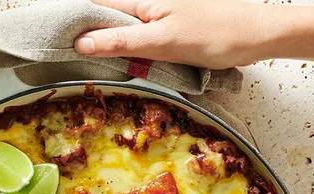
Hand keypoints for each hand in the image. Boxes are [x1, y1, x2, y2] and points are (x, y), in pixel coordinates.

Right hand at [74, 0, 274, 68]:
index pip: (96, 8)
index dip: (74, 25)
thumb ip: (121, 42)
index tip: (55, 45)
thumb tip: (80, 43)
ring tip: (94, 67)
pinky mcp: (172, 30)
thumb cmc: (214, 35)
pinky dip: (132, 53)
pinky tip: (128, 66)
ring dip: (111, 50)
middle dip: (90, 40)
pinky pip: (141, 40)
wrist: (258, 36)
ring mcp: (160, 17)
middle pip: (107, 20)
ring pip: (124, 32)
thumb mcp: (162, 42)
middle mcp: (148, 4)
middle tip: (70, 62)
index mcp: (142, 0)